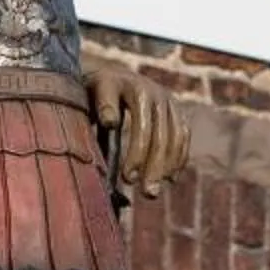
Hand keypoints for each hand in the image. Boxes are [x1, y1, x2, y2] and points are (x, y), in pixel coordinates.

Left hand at [87, 70, 187, 197]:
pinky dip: (178, 158)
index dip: (136, 153)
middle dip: (153, 166)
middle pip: (159, 134)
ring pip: (174, 137)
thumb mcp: (87, 96)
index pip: (140, 124)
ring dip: (166, 167)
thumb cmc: (91, 94)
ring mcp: (166, 99)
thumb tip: (111, 122)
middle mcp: (152, 90)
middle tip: (145, 193)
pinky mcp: (175, 109)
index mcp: (129, 86)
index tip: (127, 178)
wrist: (106, 77)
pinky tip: (170, 179)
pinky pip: (182, 136)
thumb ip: (100, 107)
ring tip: (152, 192)